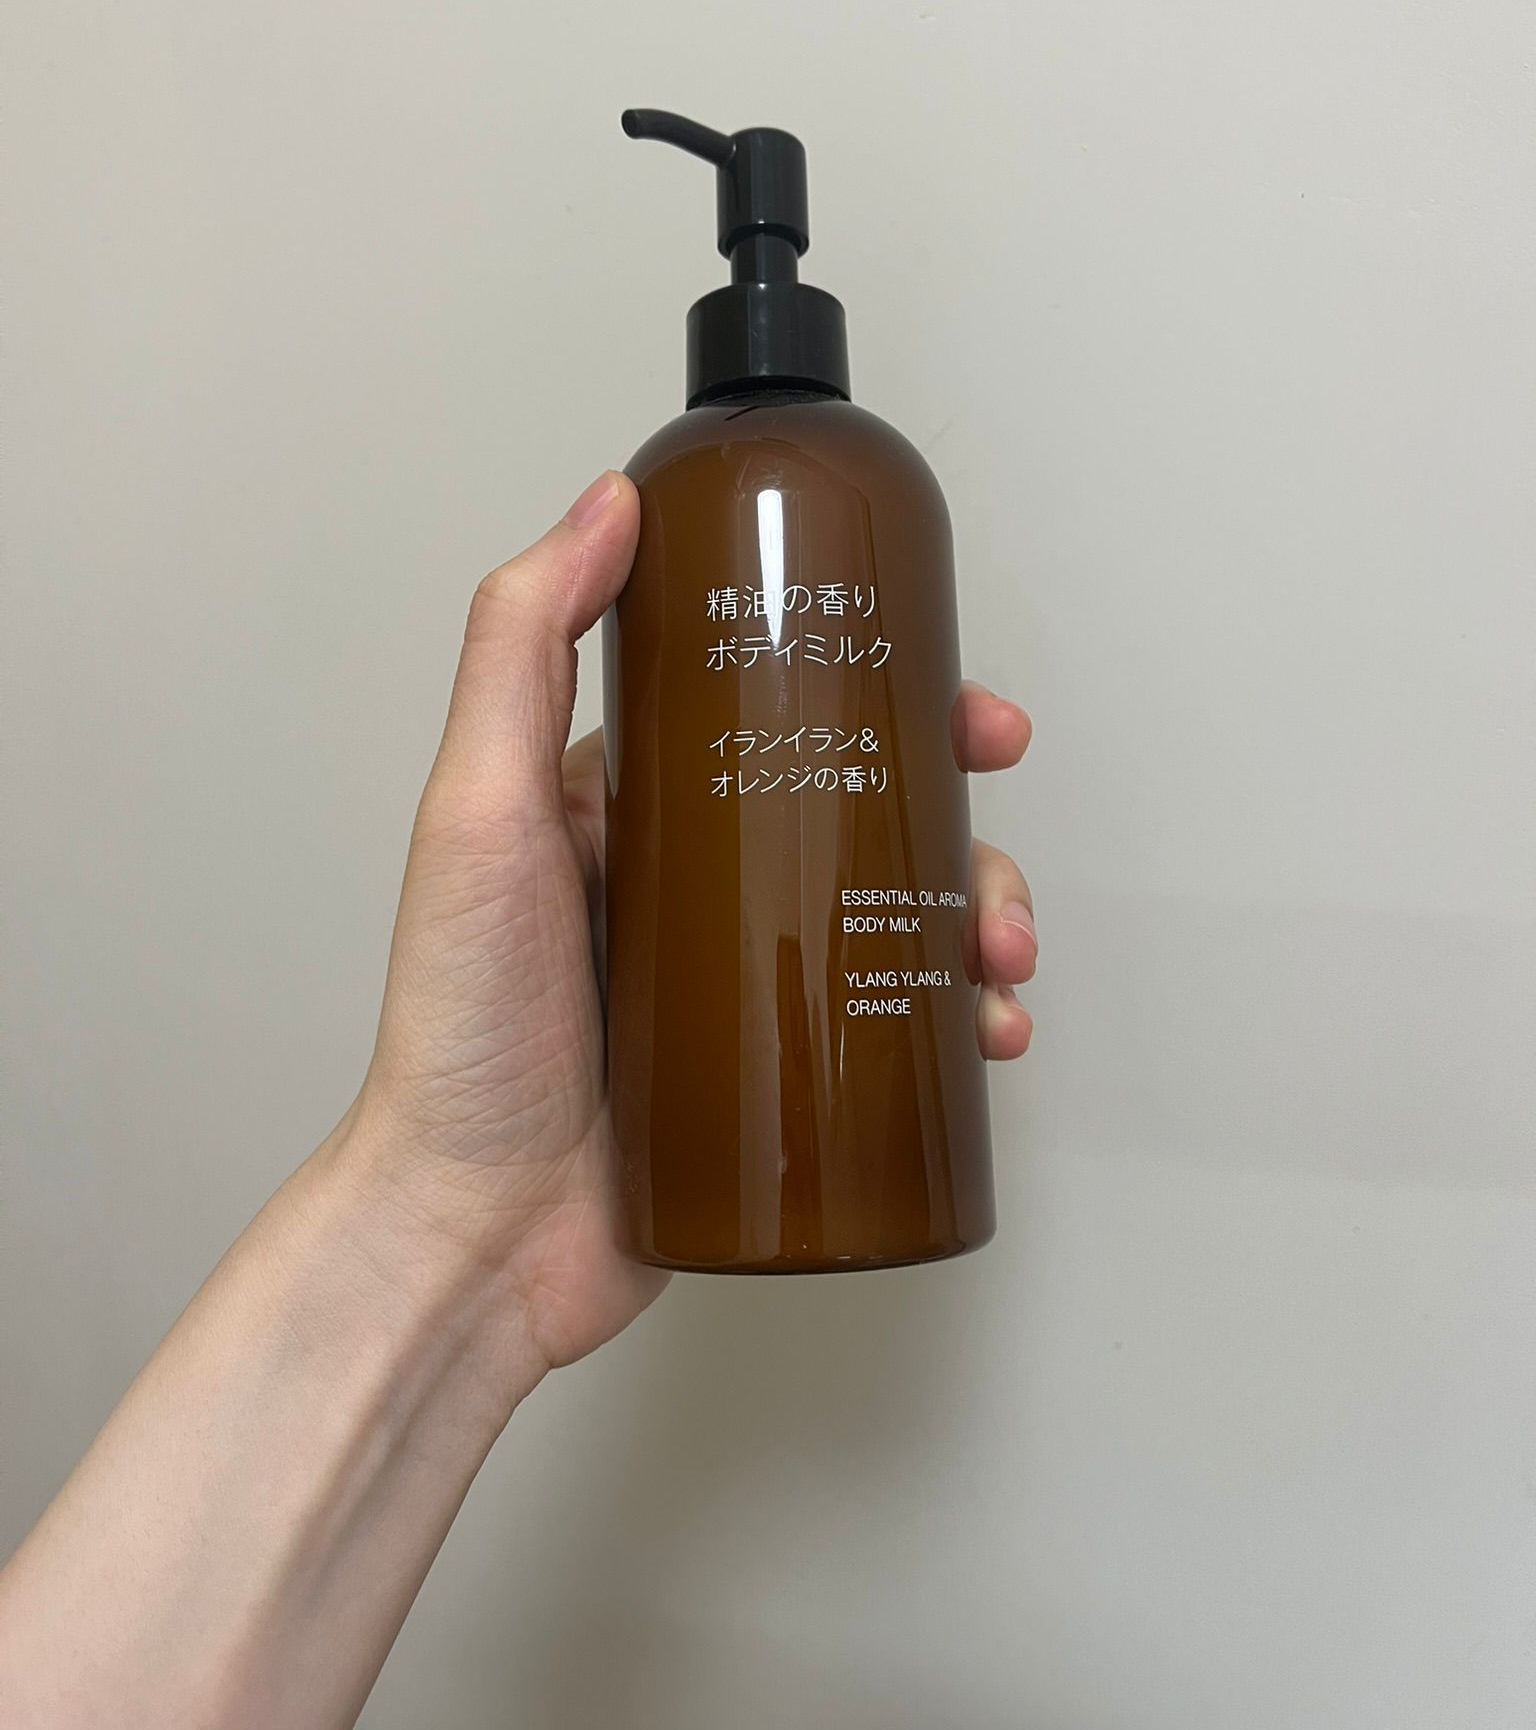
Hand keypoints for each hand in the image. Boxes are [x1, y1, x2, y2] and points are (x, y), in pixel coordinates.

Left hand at [347, 472, 1037, 1374]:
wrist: (475, 1231)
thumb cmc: (464, 1027)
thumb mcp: (481, 810)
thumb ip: (521, 647)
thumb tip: (608, 504)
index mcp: (639, 801)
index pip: (782, 707)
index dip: (886, 688)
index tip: (957, 701)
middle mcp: (700, 876)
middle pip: (865, 802)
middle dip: (956, 803)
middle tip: (995, 810)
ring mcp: (746, 975)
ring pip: (897, 908)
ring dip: (979, 909)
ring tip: (999, 953)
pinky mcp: (781, 1070)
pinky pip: (894, 1023)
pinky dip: (960, 1016)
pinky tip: (988, 1030)